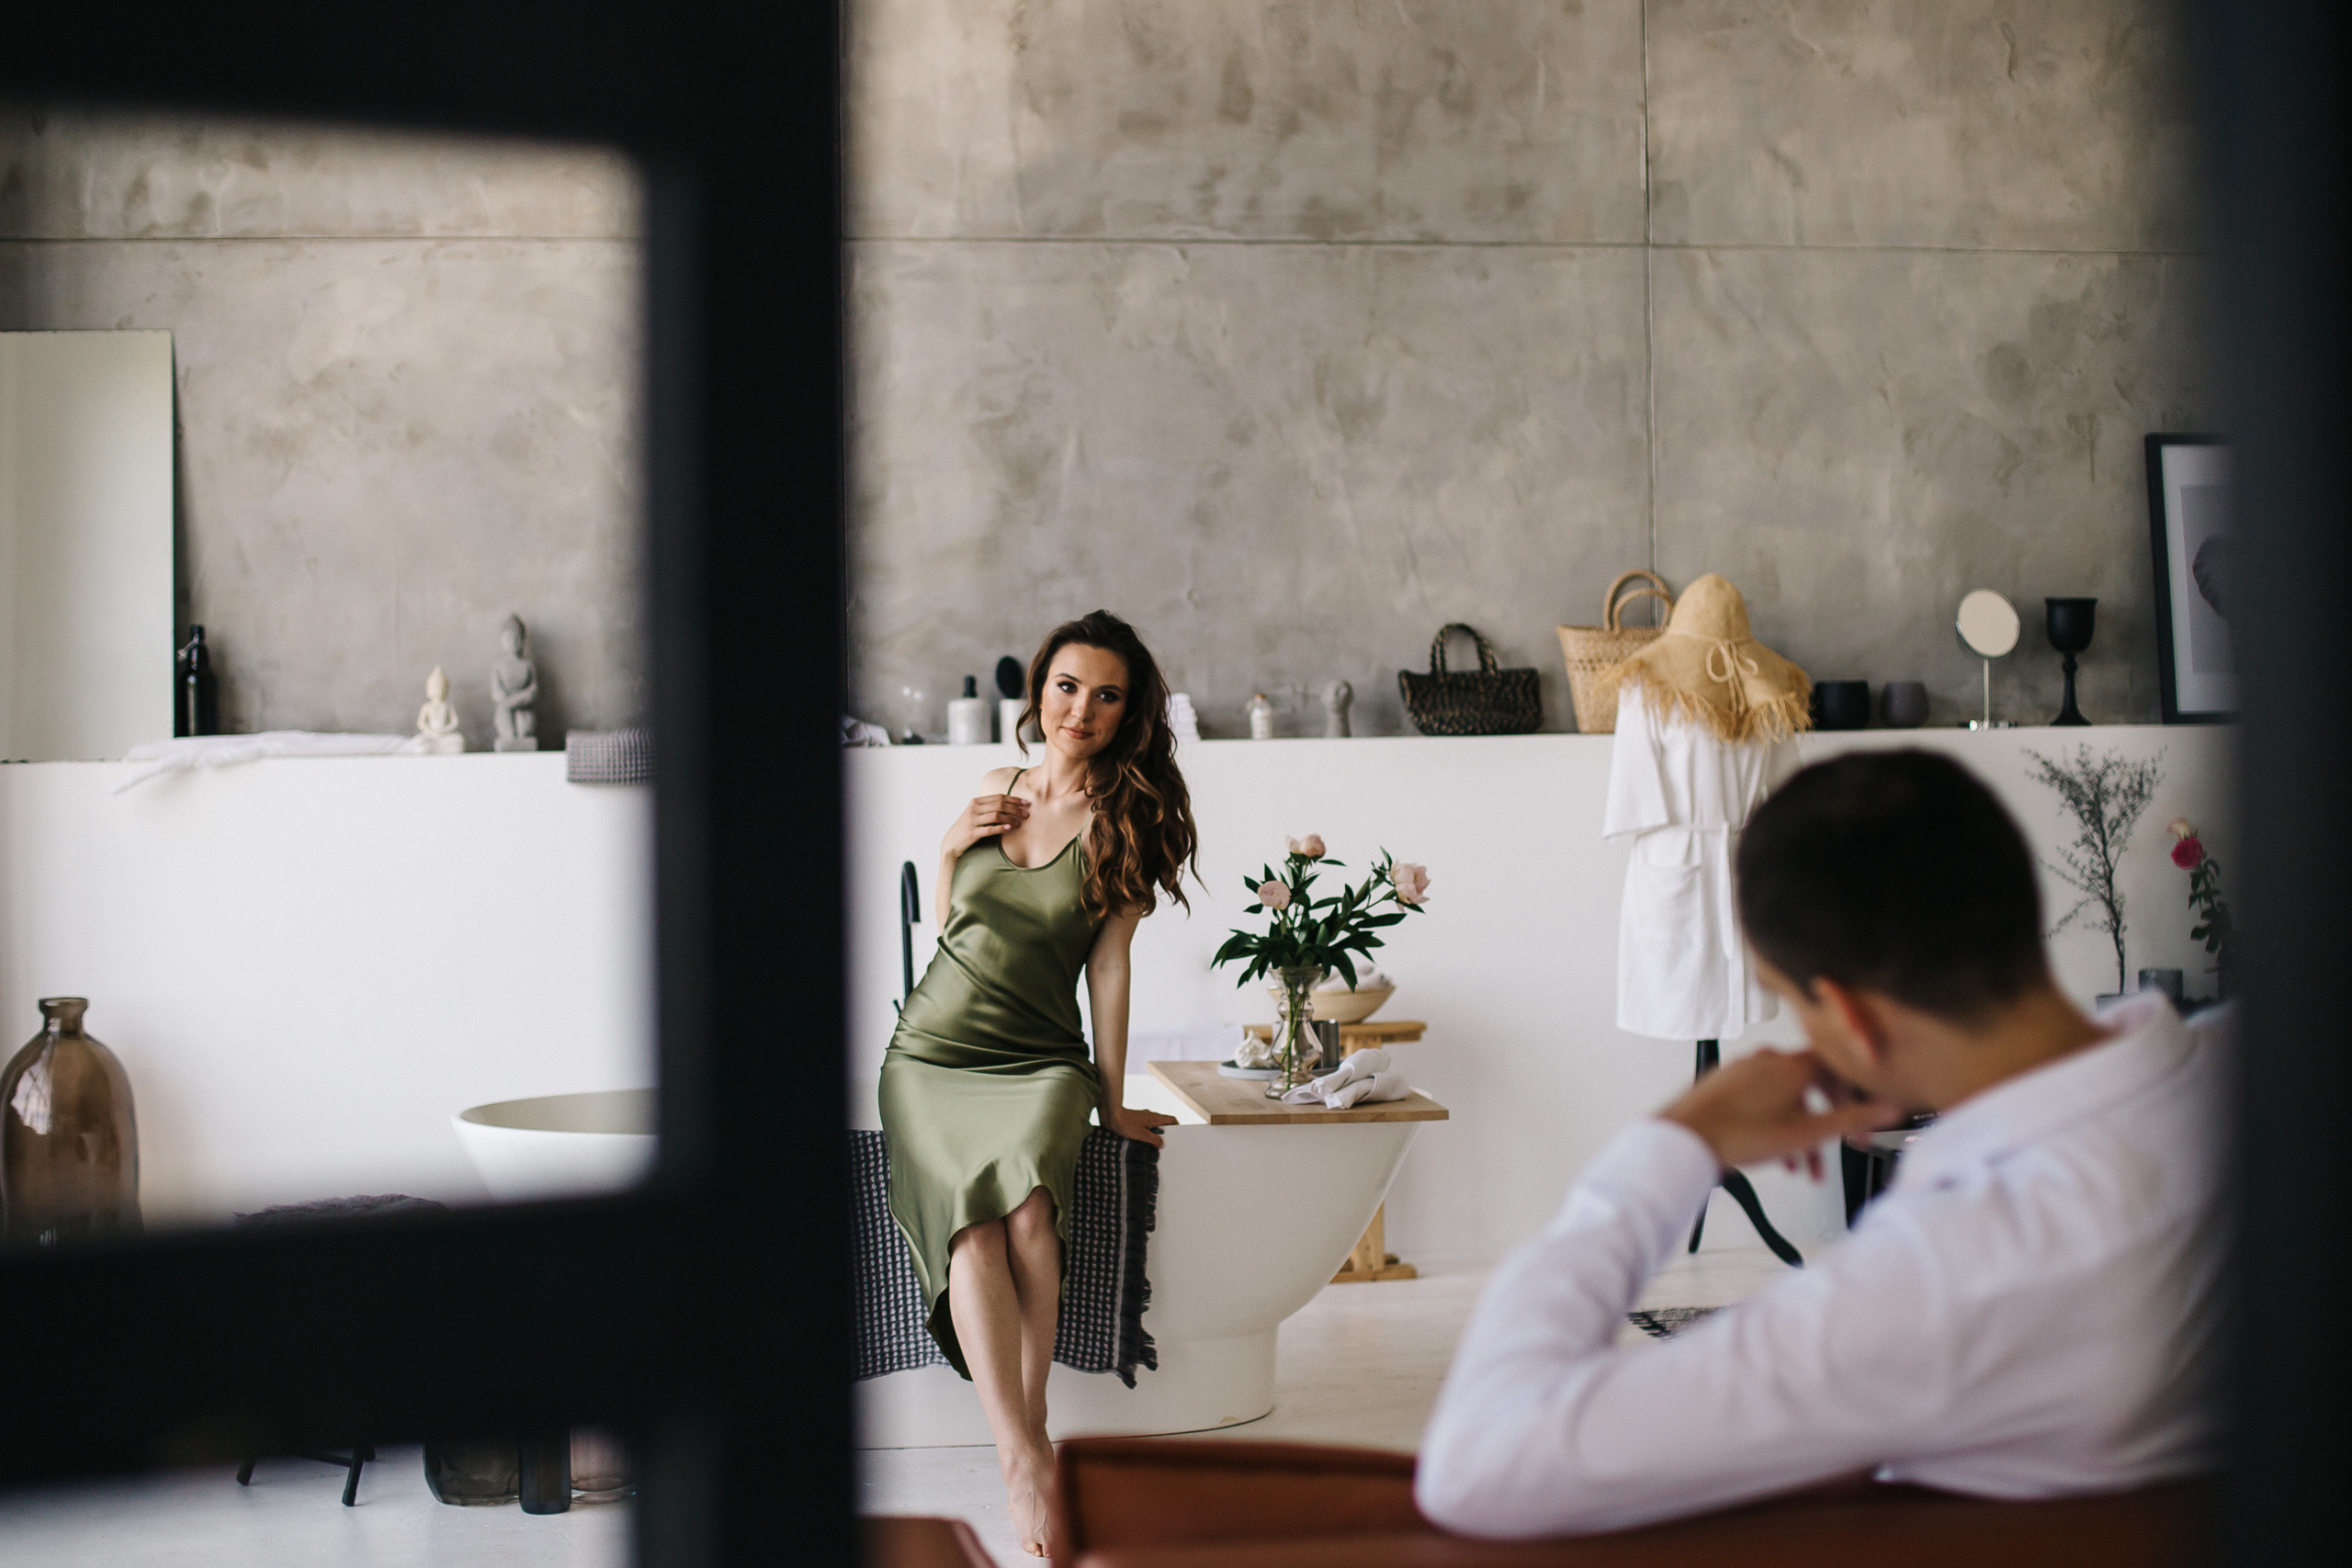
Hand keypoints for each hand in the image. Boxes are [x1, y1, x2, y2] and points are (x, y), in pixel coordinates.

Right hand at [943, 791, 1027, 859]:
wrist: (951, 843)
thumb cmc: (968, 828)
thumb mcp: (976, 815)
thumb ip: (989, 809)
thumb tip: (1011, 807)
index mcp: (976, 802)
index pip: (999, 797)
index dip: (1014, 799)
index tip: (1026, 804)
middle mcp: (973, 808)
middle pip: (999, 804)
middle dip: (1015, 809)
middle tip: (1026, 815)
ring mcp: (972, 820)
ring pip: (996, 815)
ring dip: (1010, 819)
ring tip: (1019, 824)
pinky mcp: (972, 832)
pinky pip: (989, 829)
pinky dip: (1001, 828)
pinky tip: (1009, 829)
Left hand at [1101, 1104, 1177, 1148]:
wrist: (1110, 1115)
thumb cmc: (1124, 1123)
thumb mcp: (1142, 1135)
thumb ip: (1153, 1140)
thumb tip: (1161, 1144)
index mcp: (1155, 1118)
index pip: (1171, 1120)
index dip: (1177, 1127)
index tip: (1178, 1136)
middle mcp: (1150, 1116)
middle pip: (1163, 1124)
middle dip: (1165, 1134)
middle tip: (1165, 1145)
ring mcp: (1142, 1118)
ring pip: (1153, 1126)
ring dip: (1154, 1134)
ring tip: (1153, 1146)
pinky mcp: (1134, 1120)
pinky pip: (1144, 1127)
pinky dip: (1146, 1133)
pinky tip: (1141, 1142)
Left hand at [1660, 1048, 1899, 1175]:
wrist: (1686, 1139)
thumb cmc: (1739, 1134)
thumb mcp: (1808, 1133)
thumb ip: (1853, 1120)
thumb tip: (1889, 1109)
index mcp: (1792, 1064)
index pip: (1838, 1067)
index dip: (1854, 1094)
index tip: (1861, 1119)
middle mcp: (1767, 1060)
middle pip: (1811, 1086)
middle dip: (1825, 1121)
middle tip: (1834, 1146)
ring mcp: (1742, 1070)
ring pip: (1785, 1099)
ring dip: (1798, 1131)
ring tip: (1801, 1166)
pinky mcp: (1724, 1085)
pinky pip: (1760, 1102)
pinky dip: (1774, 1125)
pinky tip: (1774, 1154)